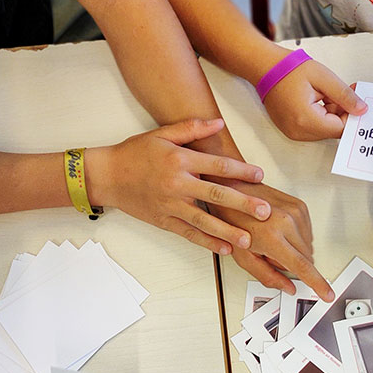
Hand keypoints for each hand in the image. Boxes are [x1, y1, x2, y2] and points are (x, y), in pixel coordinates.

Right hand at [88, 118, 271, 254]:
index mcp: (180, 160)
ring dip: (228, 231)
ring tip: (249, 240)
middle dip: (243, 204)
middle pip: (216, 195)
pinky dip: (207, 242)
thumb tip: (219, 123)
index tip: (260, 176)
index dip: (241, 171)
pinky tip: (225, 248)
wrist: (107, 175)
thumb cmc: (134, 153)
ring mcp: (170, 205)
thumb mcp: (161, 134)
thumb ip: (192, 128)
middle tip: (265, 212)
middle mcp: (177, 184)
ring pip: (204, 221)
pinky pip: (189, 234)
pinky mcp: (164, 221)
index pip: (217, 166)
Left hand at [210, 181, 333, 300]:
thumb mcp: (243, 256)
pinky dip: (296, 237)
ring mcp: (296, 212)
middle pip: (307, 258)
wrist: (233, 191)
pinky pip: (307, 232)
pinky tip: (280, 231)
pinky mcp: (300, 206)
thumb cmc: (233, 219)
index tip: (327, 293)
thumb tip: (287, 287)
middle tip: (271, 255)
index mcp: (272, 237)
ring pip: (308, 246)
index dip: (317, 283)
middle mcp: (287, 222)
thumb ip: (267, 276)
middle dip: (292, 264)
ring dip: (295, 250)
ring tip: (273, 239)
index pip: (302, 267)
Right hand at [263, 58, 367, 140]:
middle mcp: (298, 131)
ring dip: (331, 114)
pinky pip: (314, 129)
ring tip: (324, 94)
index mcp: (306, 119)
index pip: (340, 128)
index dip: (351, 114)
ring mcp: (293, 133)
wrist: (265, 68)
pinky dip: (321, 116)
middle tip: (342, 92)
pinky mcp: (292, 130)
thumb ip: (344, 95)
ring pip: (325, 130)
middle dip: (341, 113)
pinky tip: (317, 100)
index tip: (355, 99)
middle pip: (333, 131)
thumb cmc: (288, 69)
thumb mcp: (323, 78)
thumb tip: (361, 110)